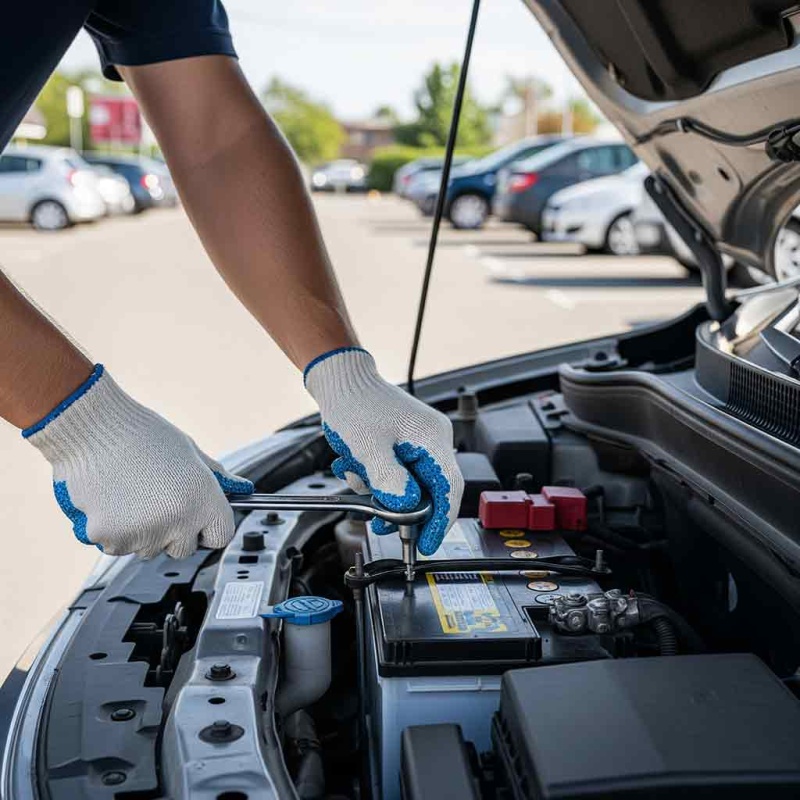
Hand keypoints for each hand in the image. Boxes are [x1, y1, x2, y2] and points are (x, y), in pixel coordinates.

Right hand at [24, 365, 252, 558]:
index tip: (200, 519)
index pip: (221, 536)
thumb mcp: (191, 452)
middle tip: (157, 498)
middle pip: (183, 548)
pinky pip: (117, 546)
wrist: (95, 428)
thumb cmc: (143, 435)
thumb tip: (242, 489)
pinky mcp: (110, 540)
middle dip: (174, 532)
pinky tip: (111, 500)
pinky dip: (113, 531)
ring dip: (142, 531)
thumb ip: (217, 477)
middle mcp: (178, 522)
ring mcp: (143, 534)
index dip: (210, 528)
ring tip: (131, 493)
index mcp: (203, 501)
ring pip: (148, 548)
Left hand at [305, 348, 462, 555]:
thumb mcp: (368, 449)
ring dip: (386, 494)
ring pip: (412, 484)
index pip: (449, 489)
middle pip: (431, 490)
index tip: (427, 544)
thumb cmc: (354, 404)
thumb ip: (390, 481)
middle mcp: (432, 439)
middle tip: (384, 525)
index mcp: (432, 439)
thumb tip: (405, 507)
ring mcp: (418, 440)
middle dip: (405, 510)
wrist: (340, 379)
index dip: (439, 522)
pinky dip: (379, 479)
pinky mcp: (404, 442)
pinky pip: (399, 472)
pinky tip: (358, 470)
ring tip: (362, 491)